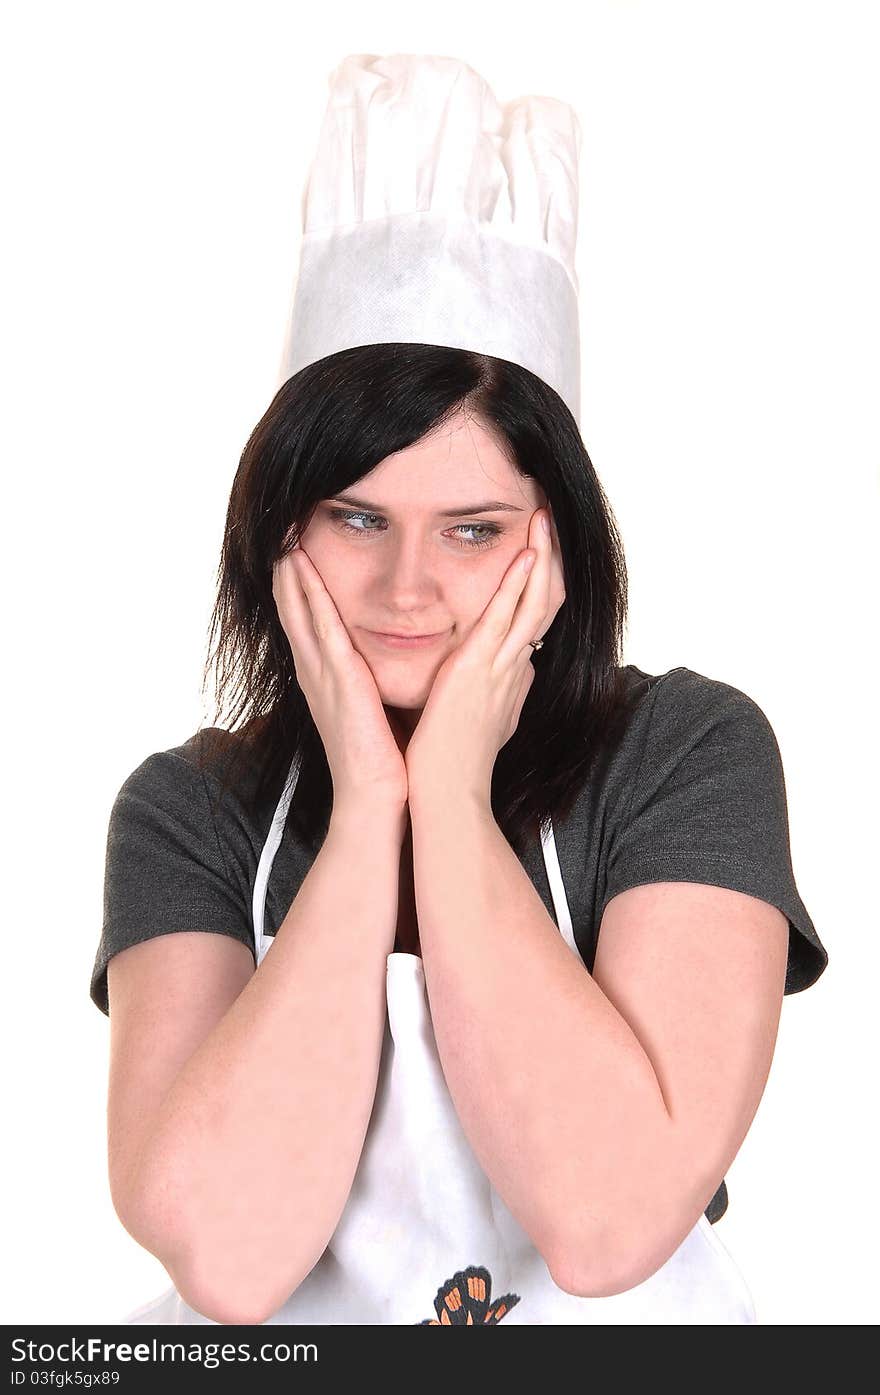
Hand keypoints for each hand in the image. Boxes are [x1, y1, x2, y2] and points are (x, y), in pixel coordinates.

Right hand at [272, 544, 408, 811]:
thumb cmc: (384, 757)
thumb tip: (392, 659)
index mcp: (324, 676)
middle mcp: (314, 670)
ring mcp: (320, 673)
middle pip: (292, 606)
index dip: (298, 582)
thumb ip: (374, 680)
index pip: (305, 618)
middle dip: (286, 567)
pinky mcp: (337, 678)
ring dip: (290, 570)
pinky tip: (300, 564)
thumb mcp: (375, 707)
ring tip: (282, 531)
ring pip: (298, 608)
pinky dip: (308, 592)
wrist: (378, 797)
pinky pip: (319, 625)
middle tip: (280, 525)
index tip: (296, 544)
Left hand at [404, 506, 565, 804]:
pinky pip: (507, 619)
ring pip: (537, 602)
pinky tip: (527, 554)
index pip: (535, 618)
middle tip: (547, 518)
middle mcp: (516, 667)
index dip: (541, 581)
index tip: (538, 548)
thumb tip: (509, 674)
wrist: (445, 792)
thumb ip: (494, 691)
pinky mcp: (480, 670)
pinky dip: (520, 584)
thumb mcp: (481, 717)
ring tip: (543, 518)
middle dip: (550, 558)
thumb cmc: (452, 760)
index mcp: (513, 676)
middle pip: (546, 601)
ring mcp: (502, 668)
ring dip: (542, 557)